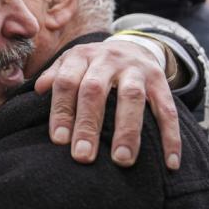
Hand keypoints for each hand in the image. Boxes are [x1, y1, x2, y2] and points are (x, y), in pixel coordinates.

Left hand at [35, 41, 180, 169]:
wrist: (134, 46)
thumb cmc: (93, 66)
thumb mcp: (72, 63)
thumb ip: (55, 75)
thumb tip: (37, 90)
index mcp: (82, 56)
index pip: (67, 82)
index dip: (61, 110)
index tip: (59, 141)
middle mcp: (108, 59)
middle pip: (95, 89)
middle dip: (88, 124)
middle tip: (83, 156)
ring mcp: (136, 69)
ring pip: (131, 96)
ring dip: (127, 130)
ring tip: (122, 160)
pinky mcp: (160, 81)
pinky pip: (168, 109)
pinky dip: (170, 136)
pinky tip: (169, 162)